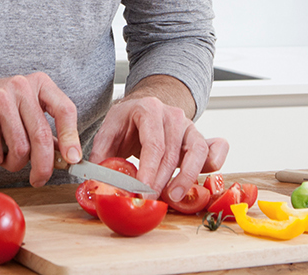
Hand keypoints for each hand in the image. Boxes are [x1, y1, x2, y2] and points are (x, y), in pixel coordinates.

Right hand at [0, 72, 80, 186]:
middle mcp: (20, 87)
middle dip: (43, 166)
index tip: (74, 160)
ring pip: (20, 151)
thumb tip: (67, 158)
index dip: (72, 138)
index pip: (65, 110)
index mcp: (38, 83)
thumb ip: (43, 131)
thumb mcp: (23, 111)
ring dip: (12, 163)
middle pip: (42, 138)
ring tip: (4, 154)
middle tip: (39, 179)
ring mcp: (0, 100)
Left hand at [89, 95, 229, 199]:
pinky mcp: (199, 137)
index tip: (142, 191)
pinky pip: (215, 149)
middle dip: (161, 182)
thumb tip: (93, 182)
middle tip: (150, 201)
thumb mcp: (108, 130)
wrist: (145, 107)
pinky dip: (214, 163)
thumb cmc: (127, 121)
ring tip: (173, 198)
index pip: (153, 144)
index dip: (149, 171)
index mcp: (149, 110)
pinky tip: (202, 180)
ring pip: (197, 152)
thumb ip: (100, 154)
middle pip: (172, 154)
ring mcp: (189, 126)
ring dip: (187, 178)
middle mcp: (173, 116)